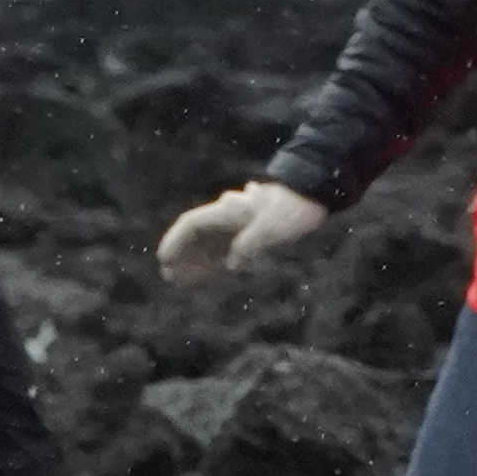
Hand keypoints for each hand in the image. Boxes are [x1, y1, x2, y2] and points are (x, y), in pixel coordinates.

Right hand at [157, 180, 327, 282]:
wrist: (312, 194)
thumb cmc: (291, 211)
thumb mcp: (272, 228)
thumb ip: (249, 245)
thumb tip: (232, 263)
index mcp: (227, 211)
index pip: (192, 225)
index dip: (175, 241)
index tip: (164, 259)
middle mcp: (227, 215)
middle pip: (196, 235)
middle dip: (181, 255)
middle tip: (169, 277)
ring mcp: (237, 223)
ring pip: (207, 242)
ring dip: (194, 260)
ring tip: (182, 281)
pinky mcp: (248, 231)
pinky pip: (223, 247)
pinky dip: (212, 260)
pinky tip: (208, 275)